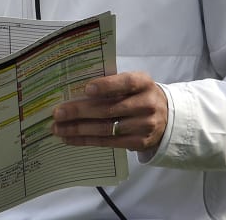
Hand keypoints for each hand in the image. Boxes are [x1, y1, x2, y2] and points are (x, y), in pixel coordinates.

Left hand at [51, 71, 167, 152]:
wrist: (167, 117)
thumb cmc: (140, 96)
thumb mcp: (134, 85)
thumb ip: (113, 85)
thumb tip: (76, 91)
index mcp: (144, 83)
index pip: (126, 83)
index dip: (107, 86)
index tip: (86, 89)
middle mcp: (147, 104)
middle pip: (109, 109)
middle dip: (80, 111)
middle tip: (58, 113)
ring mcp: (144, 126)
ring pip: (106, 129)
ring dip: (78, 129)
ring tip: (58, 128)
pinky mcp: (139, 143)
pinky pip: (108, 142)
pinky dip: (86, 140)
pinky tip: (70, 138)